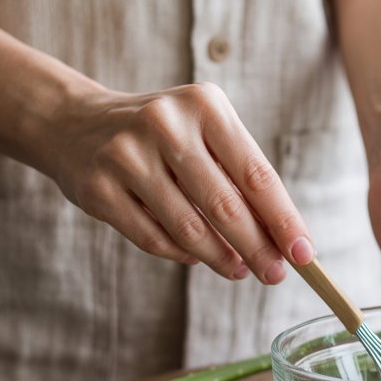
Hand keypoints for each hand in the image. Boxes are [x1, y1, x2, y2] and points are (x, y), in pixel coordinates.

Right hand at [47, 83, 314, 282]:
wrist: (75, 123)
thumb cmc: (162, 136)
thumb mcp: (204, 134)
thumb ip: (240, 180)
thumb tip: (283, 240)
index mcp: (204, 105)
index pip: (255, 174)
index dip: (283, 220)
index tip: (305, 254)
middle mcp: (165, 124)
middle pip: (224, 205)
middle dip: (257, 247)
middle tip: (275, 275)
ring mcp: (127, 156)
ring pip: (188, 228)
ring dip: (220, 257)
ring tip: (238, 270)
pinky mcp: (98, 188)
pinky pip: (153, 238)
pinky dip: (181, 254)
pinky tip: (196, 257)